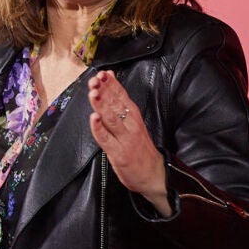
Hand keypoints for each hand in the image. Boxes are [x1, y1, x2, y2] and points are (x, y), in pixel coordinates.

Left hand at [88, 70, 170, 215]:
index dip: (111, 84)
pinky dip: (99, 128)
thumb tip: (110, 80)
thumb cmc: (140, 148)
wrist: (154, 175)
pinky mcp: (118, 153)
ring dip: (101, 105)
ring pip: (111, 118)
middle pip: (116, 105)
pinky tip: (94, 118)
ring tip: (93, 93)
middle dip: (104, 91)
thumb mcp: (134, 122)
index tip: (102, 73)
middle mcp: (131, 125)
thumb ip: (121, 103)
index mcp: (134, 116)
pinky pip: (106, 139)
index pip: (122, 96)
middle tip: (95, 80)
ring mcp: (124, 139)